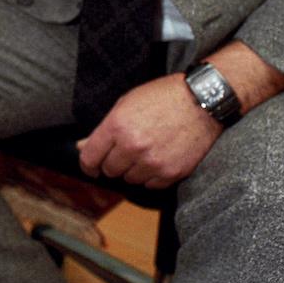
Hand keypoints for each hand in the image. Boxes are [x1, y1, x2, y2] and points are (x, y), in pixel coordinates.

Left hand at [78, 74, 222, 188]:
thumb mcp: (127, 103)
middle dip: (114, 162)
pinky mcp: (171, 173)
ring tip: (148, 149)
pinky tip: (160, 157)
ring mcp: (152, 161)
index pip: (90, 158)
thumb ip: (103, 129)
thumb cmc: (163, 97)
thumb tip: (81, 146)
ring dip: (134, 169)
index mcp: (117, 125)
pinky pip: (150, 185)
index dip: (88, 165)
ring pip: (130, 179)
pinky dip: (152, 175)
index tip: (91, 167)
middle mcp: (132, 146)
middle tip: (127, 150)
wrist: (202, 100)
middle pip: (110, 170)